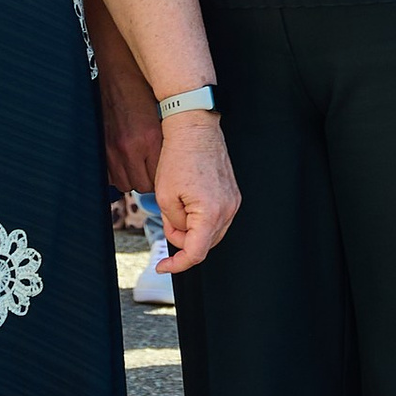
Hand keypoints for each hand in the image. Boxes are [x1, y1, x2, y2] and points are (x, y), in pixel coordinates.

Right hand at [94, 17, 162, 197]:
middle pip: (142, 185)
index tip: (167, 174)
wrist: (116, 68)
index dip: (164, 178)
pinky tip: (122, 160)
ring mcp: (111, 148)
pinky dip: (116, 172)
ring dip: (132, 177)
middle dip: (149, 180)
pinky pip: (108, 174)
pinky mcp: (99, 145)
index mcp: (150, 138)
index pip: (160, 178)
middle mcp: (129, 147)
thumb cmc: (142, 87)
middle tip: (153, 168)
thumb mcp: (162, 113)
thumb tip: (172, 163)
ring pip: (124, 183)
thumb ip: (164, 141)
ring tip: (138, 164)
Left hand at [154, 109, 237, 268]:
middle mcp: (227, 210)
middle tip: (167, 219)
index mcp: (210, 213)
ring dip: (191, 228)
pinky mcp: (233, 195)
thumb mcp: (165, 196)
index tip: (163, 266)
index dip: (177, 265)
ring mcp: (233, 202)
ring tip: (177, 205)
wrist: (195, 128)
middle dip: (182, 239)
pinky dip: (201, 218)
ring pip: (211, 232)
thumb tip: (181, 233)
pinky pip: (217, 218)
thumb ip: (173, 224)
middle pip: (204, 244)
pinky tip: (189, 201)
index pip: (196, 253)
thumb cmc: (179, 156)